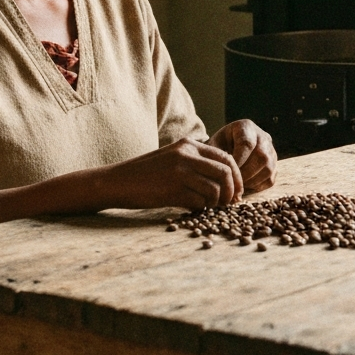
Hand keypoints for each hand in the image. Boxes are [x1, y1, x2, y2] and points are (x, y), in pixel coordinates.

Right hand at [99, 137, 243, 208]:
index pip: (226, 157)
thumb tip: (224, 178)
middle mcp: (187, 154)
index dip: (237, 177)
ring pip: (216, 189)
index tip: (236, 191)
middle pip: (226, 172)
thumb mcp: (173, 158)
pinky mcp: (172, 190)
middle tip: (229, 203)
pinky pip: (200, 202)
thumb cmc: (146, 173)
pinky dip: (202, 209)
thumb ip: (196, 162)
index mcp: (189, 144)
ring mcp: (180, 172)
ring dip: (217, 203)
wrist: (118, 181)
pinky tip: (194, 210)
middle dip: (232, 191)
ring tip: (209, 207)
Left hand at [208, 119, 276, 193]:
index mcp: (246, 127)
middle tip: (232, 182)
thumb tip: (224, 174)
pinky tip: (244, 185)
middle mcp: (263, 136)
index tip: (228, 170)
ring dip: (251, 181)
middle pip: (261, 157)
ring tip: (237, 184)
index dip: (238, 160)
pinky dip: (257, 186)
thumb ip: (217, 156)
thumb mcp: (213, 145)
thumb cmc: (218, 145)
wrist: (227, 147)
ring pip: (268, 169)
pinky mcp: (274, 164)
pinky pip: (270, 179)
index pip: (247, 143)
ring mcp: (271, 151)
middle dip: (245, 173)